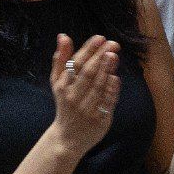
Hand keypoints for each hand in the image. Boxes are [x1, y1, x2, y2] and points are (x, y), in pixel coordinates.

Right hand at [45, 32, 120, 154]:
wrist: (67, 137)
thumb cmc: (65, 104)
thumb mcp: (57, 82)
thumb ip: (61, 59)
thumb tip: (63, 36)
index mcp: (63, 86)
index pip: (76, 64)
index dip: (88, 50)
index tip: (100, 38)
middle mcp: (73, 97)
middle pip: (88, 73)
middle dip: (100, 57)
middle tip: (113, 44)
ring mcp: (86, 109)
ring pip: (98, 87)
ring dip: (106, 70)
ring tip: (114, 55)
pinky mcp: (99, 119)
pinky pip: (106, 102)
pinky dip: (111, 90)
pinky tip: (115, 77)